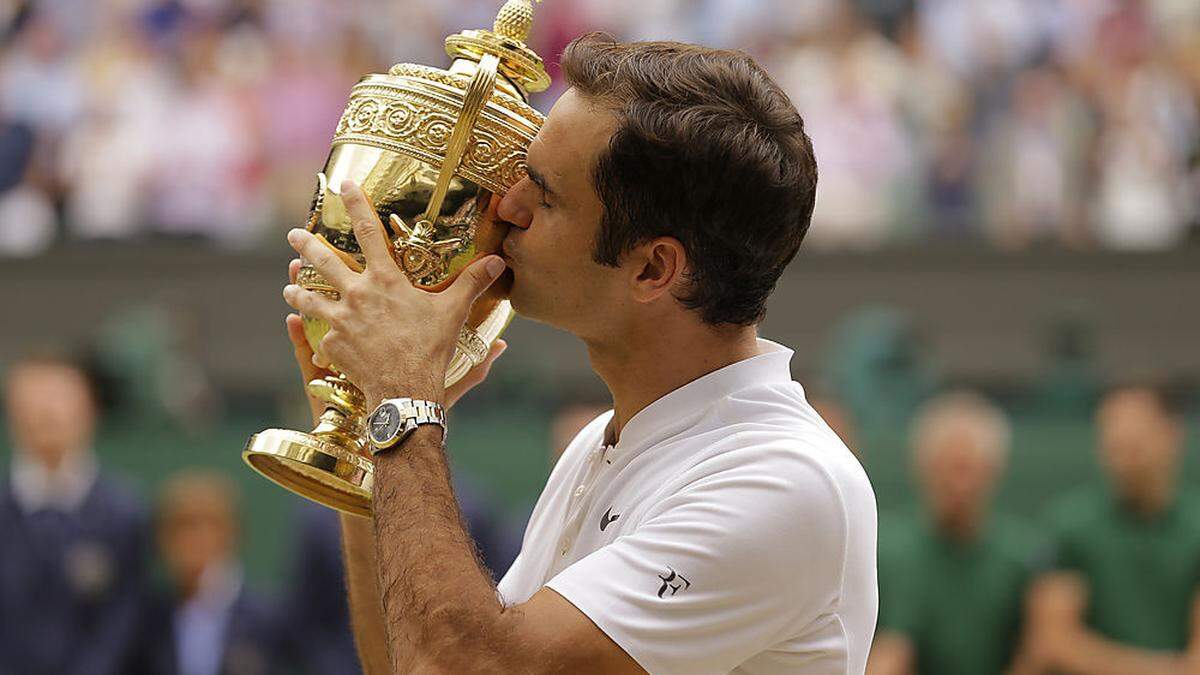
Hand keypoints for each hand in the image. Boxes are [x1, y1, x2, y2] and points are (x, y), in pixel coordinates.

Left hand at [282, 180, 506, 407]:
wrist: (406, 389)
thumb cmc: (431, 348)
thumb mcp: (453, 312)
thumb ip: (473, 283)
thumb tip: (498, 261)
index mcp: (385, 280)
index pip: (368, 231)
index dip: (356, 204)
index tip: (344, 185)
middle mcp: (357, 294)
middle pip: (324, 262)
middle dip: (306, 244)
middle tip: (293, 234)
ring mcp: (341, 320)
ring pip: (310, 299)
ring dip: (298, 290)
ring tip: (290, 286)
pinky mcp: (333, 345)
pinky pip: (322, 336)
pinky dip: (318, 335)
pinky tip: (312, 336)